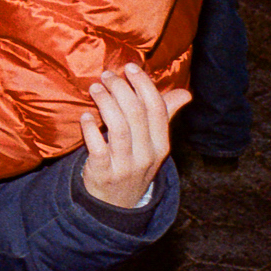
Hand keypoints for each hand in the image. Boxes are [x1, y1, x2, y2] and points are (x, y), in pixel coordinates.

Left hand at [80, 63, 190, 208]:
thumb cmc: (134, 162)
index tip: (130, 67)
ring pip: (118, 128)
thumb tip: (185, 94)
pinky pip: (98, 148)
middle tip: (107, 75)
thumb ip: (164, 116)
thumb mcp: (153, 144)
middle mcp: (146, 155)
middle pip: (136, 114)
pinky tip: (85, 116)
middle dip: (121, 89)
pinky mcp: (103, 173)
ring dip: (105, 103)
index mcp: (160, 145)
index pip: (157, 109)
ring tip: (95, 88)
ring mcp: (125, 166)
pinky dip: (90, 129)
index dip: (144, 85)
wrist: (116, 203)